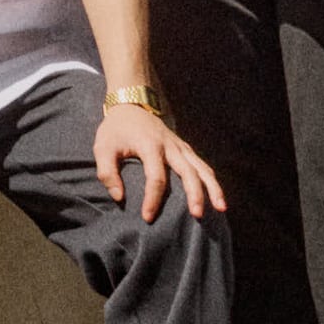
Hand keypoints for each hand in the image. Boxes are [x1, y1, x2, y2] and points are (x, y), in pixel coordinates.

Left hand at [98, 100, 226, 221]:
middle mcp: (170, 146)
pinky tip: (218, 198)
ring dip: (213, 188)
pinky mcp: (186, 149)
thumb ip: (107, 172)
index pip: (156, 177)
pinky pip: (203, 166)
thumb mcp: (102, 148)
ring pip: (202, 168)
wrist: (131, 106)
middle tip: (196, 215)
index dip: (153, 199)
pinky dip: (212, 181)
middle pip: (188, 172)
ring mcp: (181, 147)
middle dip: (194, 194)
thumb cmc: (116, 130)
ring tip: (221, 209)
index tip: (147, 217)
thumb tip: (118, 197)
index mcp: (150, 146)